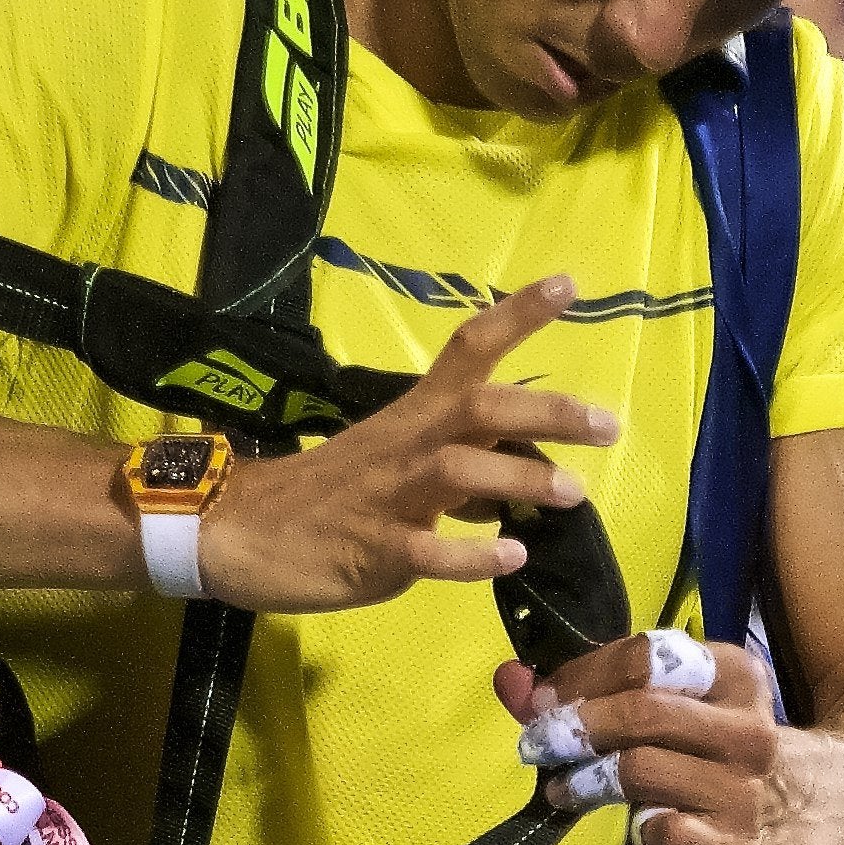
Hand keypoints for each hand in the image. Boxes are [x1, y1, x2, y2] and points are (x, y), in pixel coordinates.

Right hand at [195, 277, 615, 614]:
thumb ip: (459, 462)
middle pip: (480, 407)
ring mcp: (387, 496)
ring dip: (521, 479)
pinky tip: (510, 559)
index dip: (518, 316)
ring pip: (459, 472)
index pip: (468, 349)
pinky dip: (473, 555)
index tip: (568, 285)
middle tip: (608, 425)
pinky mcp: (372, 550)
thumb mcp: (393, 463)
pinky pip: (427, 550)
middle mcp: (406, 445)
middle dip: (547, 410)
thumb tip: (524, 474)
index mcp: (413, 416)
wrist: (235, 530)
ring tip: (573, 495)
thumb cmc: (327, 496)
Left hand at [496, 629, 833, 844]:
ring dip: (587, 781)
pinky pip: (664, 832)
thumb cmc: (716, 750)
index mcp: (732, 674)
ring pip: (642, 771)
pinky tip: (634, 828)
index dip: (582, 676)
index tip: (542, 698)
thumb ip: (592, 689)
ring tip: (565, 790)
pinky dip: (637, 829)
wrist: (803, 816)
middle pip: (642, 712)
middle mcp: (745, 726)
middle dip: (576, 726)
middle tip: (537, 745)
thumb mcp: (676, 705)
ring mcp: (743, 788)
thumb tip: (508, 679)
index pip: (646, 657)